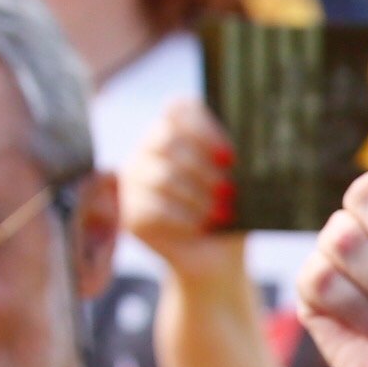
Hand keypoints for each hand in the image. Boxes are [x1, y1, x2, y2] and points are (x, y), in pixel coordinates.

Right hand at [122, 96, 244, 274]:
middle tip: (228, 192)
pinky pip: (152, 208)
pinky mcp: (128, 212)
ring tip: (220, 214)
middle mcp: (149, 151)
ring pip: (161, 175)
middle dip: (203, 168)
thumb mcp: (239, 181)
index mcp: (177, 132)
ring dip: (198, 198)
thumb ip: (233, 158)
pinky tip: (199, 227)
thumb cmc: (231, 213)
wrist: (218, 258)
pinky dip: (183, 219)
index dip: (203, 128)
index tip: (229, 158)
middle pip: (166, 138)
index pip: (178, 108)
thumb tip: (235, 150)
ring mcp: (133, 181)